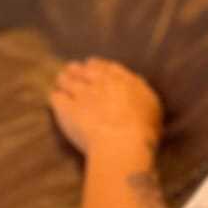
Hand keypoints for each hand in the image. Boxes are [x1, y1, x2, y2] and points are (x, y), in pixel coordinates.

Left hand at [49, 58, 163, 157]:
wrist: (122, 141)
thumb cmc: (143, 126)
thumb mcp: (151, 104)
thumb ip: (140, 90)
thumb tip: (134, 83)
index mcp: (122, 79)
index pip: (106, 66)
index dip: (98, 66)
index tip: (93, 67)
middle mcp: (99, 81)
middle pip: (84, 69)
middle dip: (78, 69)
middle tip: (73, 71)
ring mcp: (81, 94)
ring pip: (67, 79)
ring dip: (64, 79)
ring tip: (61, 81)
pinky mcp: (65, 109)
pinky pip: (56, 97)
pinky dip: (56, 96)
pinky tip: (56, 98)